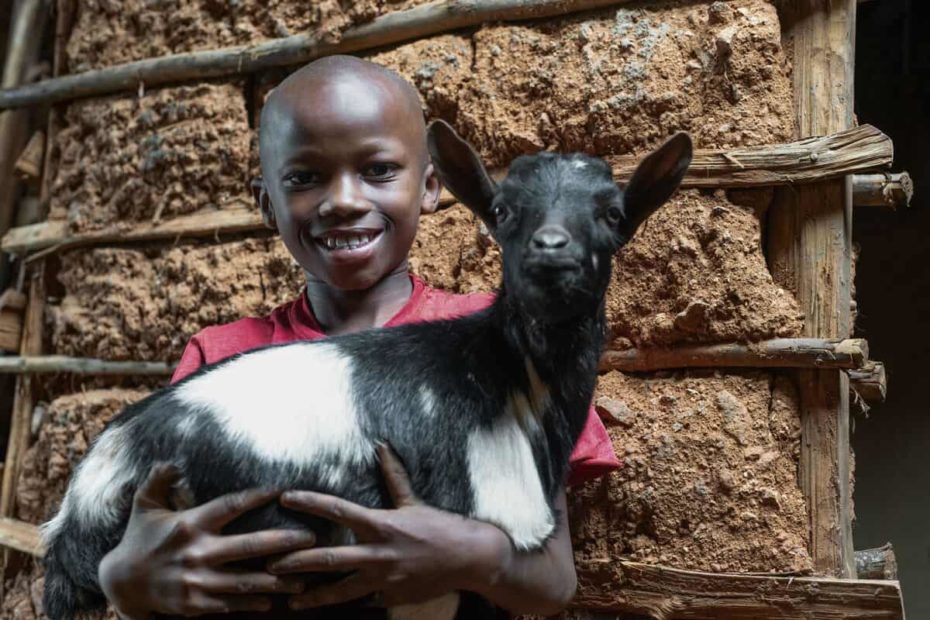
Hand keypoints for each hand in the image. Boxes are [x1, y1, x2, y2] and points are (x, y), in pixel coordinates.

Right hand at [98, 463, 315, 618]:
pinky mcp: (195, 604)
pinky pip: (231, 603)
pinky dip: (254, 602)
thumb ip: (160, 479)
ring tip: (304, 576)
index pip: (230, 506)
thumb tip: (172, 457)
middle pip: (249, 546)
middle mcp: (197, 552)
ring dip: (277, 579)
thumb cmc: (139, 538)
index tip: (283, 490)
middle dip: (282, 542)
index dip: (257, 496)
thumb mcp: (144, 505)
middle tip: (311, 537)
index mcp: (189, 524)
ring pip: (246, 581)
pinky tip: (276, 598)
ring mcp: (197, 581)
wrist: (121, 584)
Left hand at [267, 445, 511, 609]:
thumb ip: (393, 476)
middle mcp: (377, 553)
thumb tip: (381, 448)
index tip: (286, 497)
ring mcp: (383, 580)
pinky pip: (365, 600)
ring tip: (290, 599)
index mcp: (380, 524)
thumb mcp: (413, 501)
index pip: (337, 509)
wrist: (470, 559)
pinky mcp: (391, 598)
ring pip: (340, 590)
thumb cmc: (441, 526)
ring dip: (313, 595)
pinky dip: (349, 601)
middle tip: (270, 562)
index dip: (310, 502)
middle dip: (296, 561)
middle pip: (328, 558)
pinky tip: (329, 606)